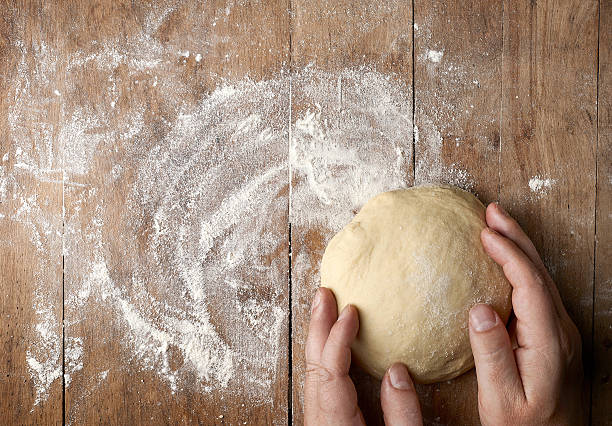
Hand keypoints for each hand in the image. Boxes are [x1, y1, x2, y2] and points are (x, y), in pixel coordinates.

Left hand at [304, 287, 422, 424]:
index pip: (331, 369)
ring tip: (325, 308)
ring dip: (320, 337)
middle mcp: (321, 416)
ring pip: (313, 370)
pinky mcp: (326, 419)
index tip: (350, 311)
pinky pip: (320, 379)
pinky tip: (332, 341)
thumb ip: (402, 412)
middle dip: (319, 326)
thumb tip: (397, 370)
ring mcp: (320, 418)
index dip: (339, 336)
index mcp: (335, 419)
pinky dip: (324, 353)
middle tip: (324, 295)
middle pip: (314, 364)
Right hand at [470, 203, 583, 424]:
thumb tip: (478, 308)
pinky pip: (536, 290)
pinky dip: (519, 267)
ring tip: (496, 225)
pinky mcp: (551, 336)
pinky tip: (505, 262)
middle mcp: (560, 331)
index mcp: (549, 342)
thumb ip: (491, 355)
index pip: (529, 284)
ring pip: (540, 278)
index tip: (484, 233)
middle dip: (516, 237)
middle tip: (491, 211)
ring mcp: (559, 332)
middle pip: (539, 272)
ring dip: (518, 248)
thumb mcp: (500, 399)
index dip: (508, 254)